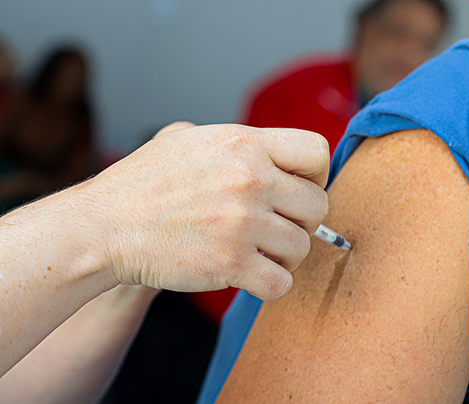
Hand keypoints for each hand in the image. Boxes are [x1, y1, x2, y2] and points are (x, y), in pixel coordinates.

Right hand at [86, 123, 329, 299]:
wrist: (105, 226)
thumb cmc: (142, 183)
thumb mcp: (183, 137)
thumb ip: (227, 139)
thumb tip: (256, 145)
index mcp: (243, 143)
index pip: (316, 151)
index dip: (316, 174)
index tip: (298, 190)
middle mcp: (250, 179)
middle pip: (318, 205)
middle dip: (303, 221)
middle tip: (277, 227)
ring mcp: (242, 222)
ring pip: (302, 246)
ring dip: (285, 255)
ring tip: (260, 253)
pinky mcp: (231, 263)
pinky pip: (281, 282)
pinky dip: (272, 284)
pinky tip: (253, 276)